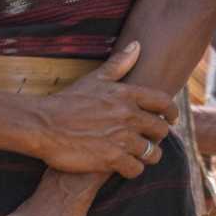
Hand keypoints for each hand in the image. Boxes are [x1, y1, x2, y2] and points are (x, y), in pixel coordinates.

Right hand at [31, 43, 172, 178]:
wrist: (43, 125)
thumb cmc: (67, 101)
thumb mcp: (94, 79)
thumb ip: (119, 64)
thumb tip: (138, 45)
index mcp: (126, 95)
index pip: (164, 102)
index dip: (172, 112)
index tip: (171, 119)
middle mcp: (128, 116)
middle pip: (161, 130)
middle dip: (158, 137)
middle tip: (150, 140)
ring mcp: (121, 138)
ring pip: (152, 152)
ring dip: (147, 156)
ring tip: (139, 156)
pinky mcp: (112, 159)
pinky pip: (136, 169)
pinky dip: (132, 170)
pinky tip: (124, 167)